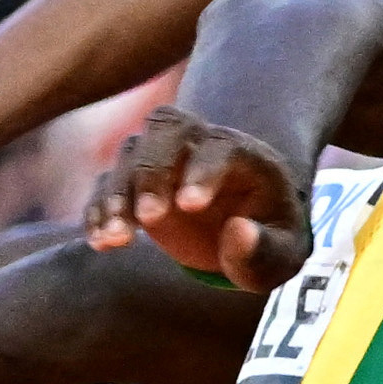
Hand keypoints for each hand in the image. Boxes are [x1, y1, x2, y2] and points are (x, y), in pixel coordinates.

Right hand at [83, 109, 307, 291]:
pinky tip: (99, 242)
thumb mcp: (283, 255)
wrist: (247, 222)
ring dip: (118, 192)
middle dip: (154, 170)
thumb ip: (266, 249)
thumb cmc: (269, 237)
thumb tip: (238, 233)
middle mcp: (201, 144)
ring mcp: (165, 159)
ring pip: (131, 151)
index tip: (188, 207)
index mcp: (246, 156)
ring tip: (118, 240)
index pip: (223, 147)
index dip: (203, 171)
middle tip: (149, 218)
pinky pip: (106, 179)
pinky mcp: (136, 180)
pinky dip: (98, 207)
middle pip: (168, 128)